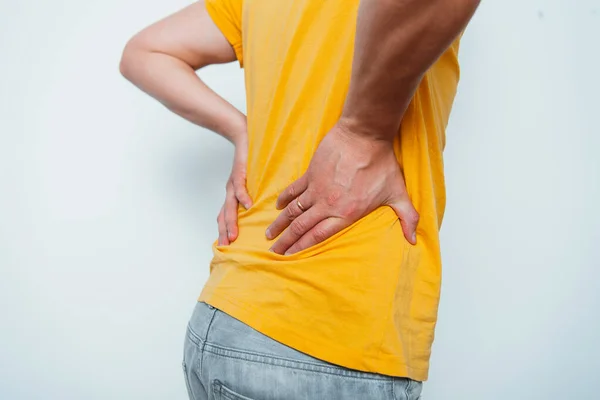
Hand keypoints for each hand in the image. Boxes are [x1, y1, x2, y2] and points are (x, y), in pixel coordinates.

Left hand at [217, 135, 251, 245]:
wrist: (241, 134)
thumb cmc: (248, 159)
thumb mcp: (249, 181)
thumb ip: (252, 195)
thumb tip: (260, 209)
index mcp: (233, 195)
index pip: (225, 217)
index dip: (224, 232)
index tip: (226, 249)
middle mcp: (231, 191)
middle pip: (224, 216)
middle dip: (225, 233)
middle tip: (227, 249)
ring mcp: (234, 183)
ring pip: (230, 206)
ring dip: (231, 221)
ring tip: (234, 235)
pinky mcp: (240, 171)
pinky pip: (240, 186)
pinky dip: (243, 197)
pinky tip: (248, 205)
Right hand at [265, 122, 418, 254]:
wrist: (364, 135)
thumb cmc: (382, 164)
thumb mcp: (398, 193)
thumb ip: (407, 218)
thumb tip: (414, 240)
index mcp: (346, 213)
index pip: (318, 236)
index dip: (302, 249)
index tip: (291, 258)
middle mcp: (327, 204)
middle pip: (301, 227)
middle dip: (286, 242)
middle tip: (274, 252)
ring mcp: (317, 189)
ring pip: (293, 211)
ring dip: (280, 224)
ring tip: (269, 235)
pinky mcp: (311, 173)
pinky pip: (294, 190)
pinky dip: (284, 199)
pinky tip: (276, 206)